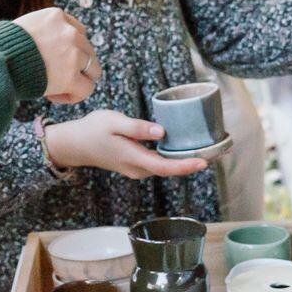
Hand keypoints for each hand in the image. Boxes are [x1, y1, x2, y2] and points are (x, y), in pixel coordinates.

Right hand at [15, 6, 97, 103]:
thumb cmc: (1, 48)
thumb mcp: (25, 26)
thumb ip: (43, 32)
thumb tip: (50, 47)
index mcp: (57, 16)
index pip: (78, 32)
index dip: (69, 49)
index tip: (54, 61)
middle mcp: (69, 31)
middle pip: (88, 51)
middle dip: (74, 66)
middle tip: (54, 77)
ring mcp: (73, 54)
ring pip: (92, 70)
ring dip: (77, 80)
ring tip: (56, 89)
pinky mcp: (71, 76)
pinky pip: (86, 89)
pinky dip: (74, 96)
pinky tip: (55, 97)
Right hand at [43, 110, 208, 178]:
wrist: (75, 144)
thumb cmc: (93, 130)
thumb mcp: (114, 122)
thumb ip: (137, 128)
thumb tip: (161, 132)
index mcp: (134, 158)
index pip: (165, 167)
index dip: (186, 166)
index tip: (204, 161)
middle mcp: (138, 169)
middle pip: (169, 170)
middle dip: (192, 164)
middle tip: (216, 153)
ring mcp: (136, 169)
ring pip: (165, 168)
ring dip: (184, 162)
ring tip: (205, 150)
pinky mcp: (135, 165)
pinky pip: (158, 164)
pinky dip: (173, 159)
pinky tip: (183, 149)